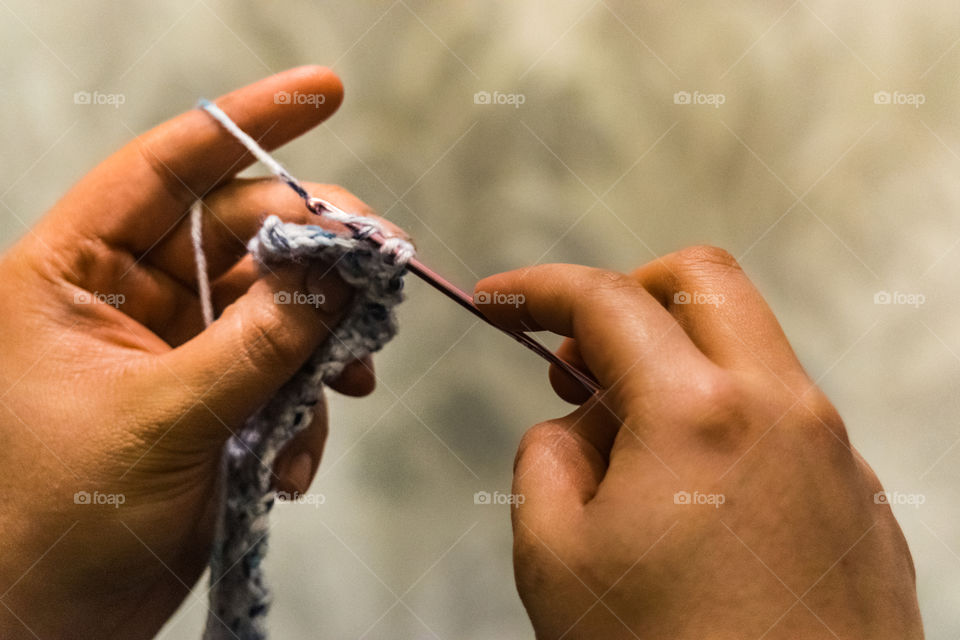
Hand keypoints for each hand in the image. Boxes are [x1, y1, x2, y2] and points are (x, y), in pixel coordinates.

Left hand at [0, 67, 383, 638]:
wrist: (52, 625)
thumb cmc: (52, 521)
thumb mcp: (161, 420)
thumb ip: (254, 345)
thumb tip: (331, 280)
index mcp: (73, 274)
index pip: (166, 167)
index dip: (247, 122)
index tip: (324, 92)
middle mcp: (127, 296)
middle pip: (243, 233)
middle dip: (316, 251)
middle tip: (381, 264)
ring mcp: (175, 346)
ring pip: (276, 306)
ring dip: (320, 342)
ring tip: (350, 379)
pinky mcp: (212, 395)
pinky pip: (282, 369)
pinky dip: (305, 403)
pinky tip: (294, 454)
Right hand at [476, 247, 922, 638]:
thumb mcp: (555, 560)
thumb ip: (545, 459)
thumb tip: (575, 428)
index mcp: (700, 414)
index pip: (607, 302)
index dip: (539, 288)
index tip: (501, 300)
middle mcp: (784, 413)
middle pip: (703, 281)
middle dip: (627, 297)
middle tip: (579, 366)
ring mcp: (835, 454)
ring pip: (750, 352)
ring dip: (678, 366)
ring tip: (628, 453)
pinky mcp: (859, 501)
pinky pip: (785, 421)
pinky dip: (726, 422)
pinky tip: (694, 504)